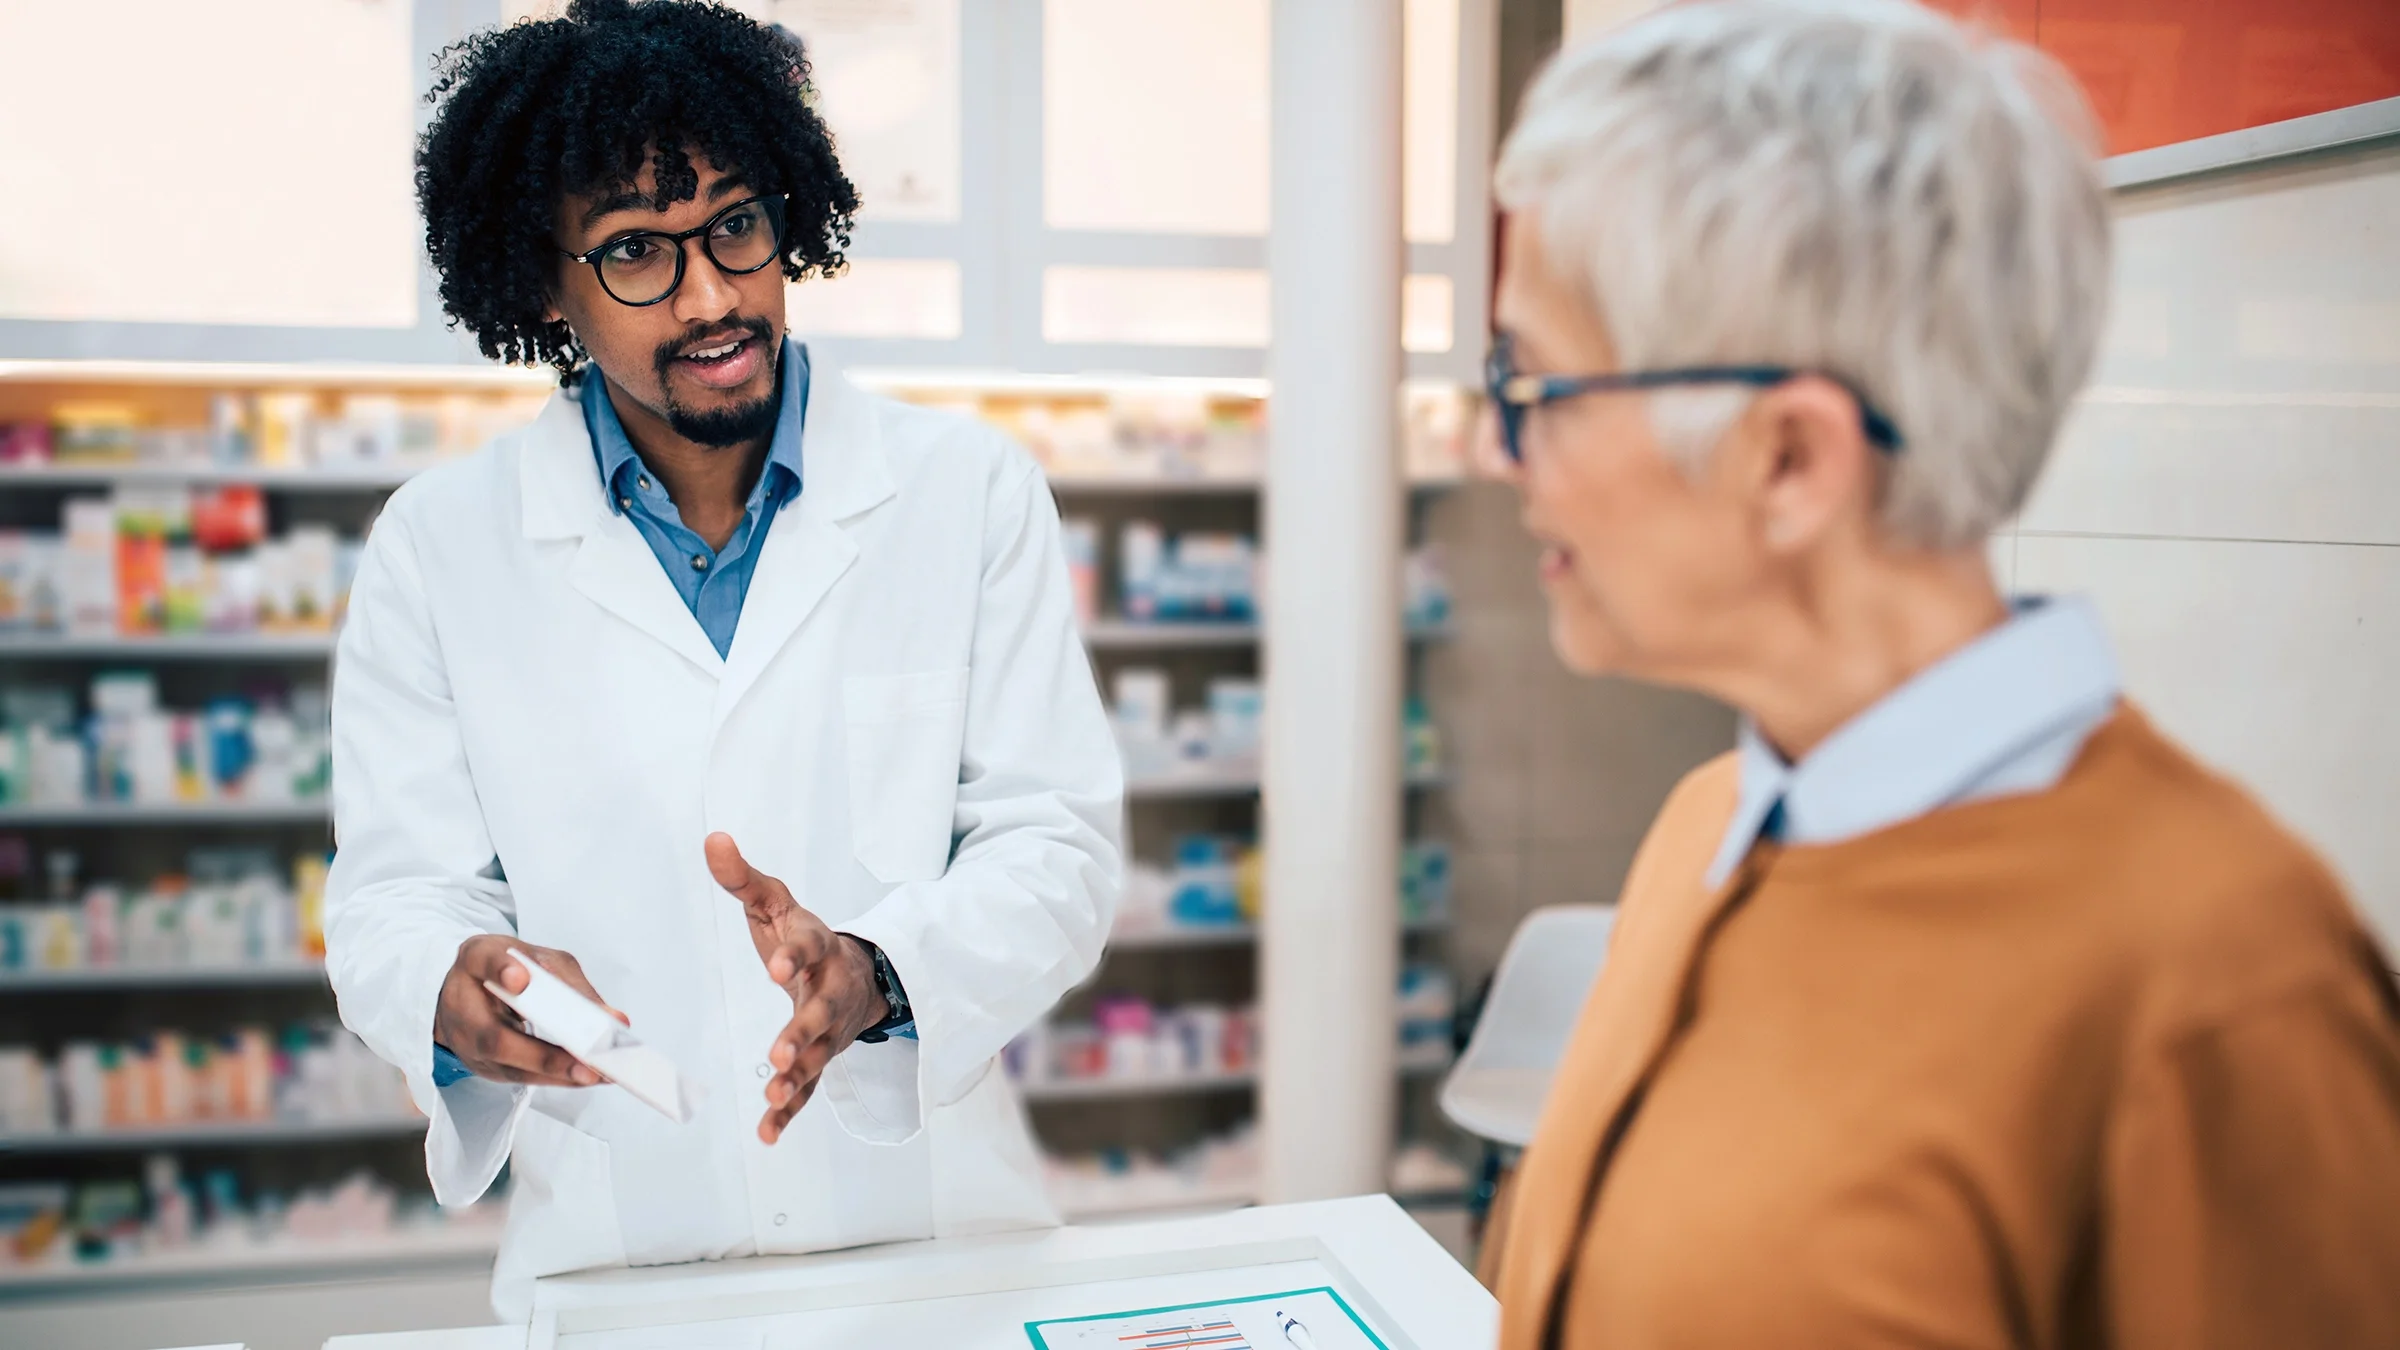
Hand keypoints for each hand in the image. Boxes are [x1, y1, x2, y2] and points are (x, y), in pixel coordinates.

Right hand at [433, 935, 627, 1086]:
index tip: (520, 979)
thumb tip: (611, 1018)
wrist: (464, 990)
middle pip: (494, 1035)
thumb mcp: (537, 958)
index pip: (483, 961)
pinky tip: (583, 1077)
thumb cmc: (505, 970)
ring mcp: (468, 1042)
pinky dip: (555, 1078)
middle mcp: (463, 1004)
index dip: (501, 970)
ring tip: (594, 1074)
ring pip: (509, 1066)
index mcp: (476, 961)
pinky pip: (519, 1077)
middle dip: (545, 1054)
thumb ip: (569, 982)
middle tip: (586, 1061)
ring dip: (557, 1073)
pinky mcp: (483, 1065)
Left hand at [706, 832, 884, 1143]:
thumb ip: (742, 878)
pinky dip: (791, 1112)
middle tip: (780, 1053)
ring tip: (775, 1094)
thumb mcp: (775, 902)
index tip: (777, 966)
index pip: (807, 947)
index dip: (794, 956)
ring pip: (819, 1056)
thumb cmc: (805, 936)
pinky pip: (810, 1088)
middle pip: (820, 1011)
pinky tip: (768, 1132)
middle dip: (802, 1033)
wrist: (856, 973)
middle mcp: (829, 989)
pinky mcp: (823, 1058)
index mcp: (817, 945)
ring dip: (799, 1077)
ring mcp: (830, 1029)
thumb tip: (712, 839)